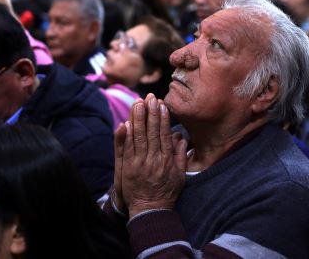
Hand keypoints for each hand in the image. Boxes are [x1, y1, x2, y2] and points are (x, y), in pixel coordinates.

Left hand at [119, 94, 187, 217]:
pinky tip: (126, 122)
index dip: (163, 118)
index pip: (164, 134)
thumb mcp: (180, 175)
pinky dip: (126, 135)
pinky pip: (127, 148)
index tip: (162, 105)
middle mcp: (154, 159)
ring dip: (137, 119)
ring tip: (137, 103)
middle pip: (151, 132)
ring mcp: (140, 163)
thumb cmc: (167, 192)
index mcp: (167, 159)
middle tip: (149, 97)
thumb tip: (182, 138)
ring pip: (138, 137)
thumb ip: (181, 156)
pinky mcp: (128, 167)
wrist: (151, 210)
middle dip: (150, 113)